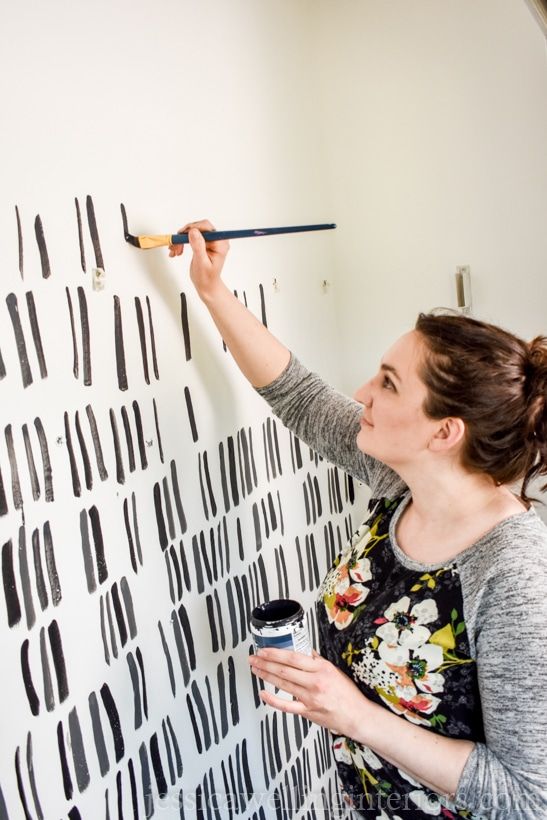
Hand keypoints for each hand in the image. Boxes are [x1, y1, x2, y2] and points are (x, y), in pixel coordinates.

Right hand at [168, 219, 229, 300]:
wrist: (206, 285)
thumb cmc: (207, 278)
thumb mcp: (201, 263)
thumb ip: (198, 246)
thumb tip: (194, 232)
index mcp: (220, 244)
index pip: (206, 227)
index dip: (193, 228)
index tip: (182, 235)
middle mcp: (216, 240)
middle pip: (198, 228)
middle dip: (184, 235)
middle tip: (176, 246)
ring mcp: (209, 241)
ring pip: (192, 232)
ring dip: (181, 240)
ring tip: (175, 251)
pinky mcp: (203, 243)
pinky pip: (190, 237)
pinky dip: (182, 242)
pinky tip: (177, 251)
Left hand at [248, 647, 370, 738]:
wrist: (357, 716)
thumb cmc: (347, 694)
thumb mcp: (334, 670)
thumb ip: (317, 661)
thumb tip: (303, 650)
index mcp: (322, 669)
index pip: (293, 657)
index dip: (275, 653)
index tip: (264, 650)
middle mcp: (315, 682)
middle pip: (284, 670)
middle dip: (265, 663)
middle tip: (254, 658)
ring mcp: (310, 698)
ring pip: (283, 684)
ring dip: (266, 676)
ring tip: (256, 669)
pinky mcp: (307, 712)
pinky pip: (286, 706)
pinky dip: (272, 700)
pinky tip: (263, 693)